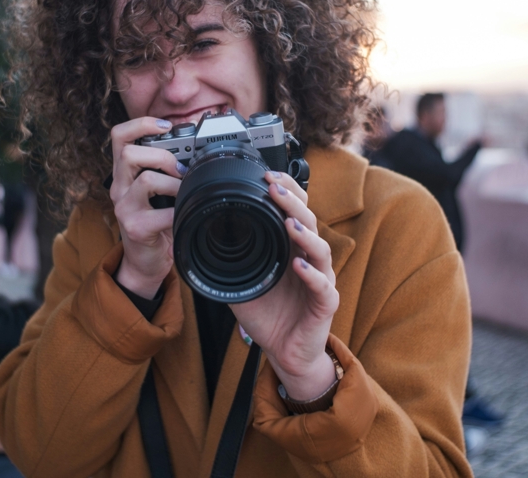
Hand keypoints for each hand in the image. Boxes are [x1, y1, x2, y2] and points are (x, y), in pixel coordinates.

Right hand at [109, 117, 184, 298]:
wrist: (144, 262)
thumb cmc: (154, 223)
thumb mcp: (155, 192)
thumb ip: (165, 171)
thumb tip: (196, 151)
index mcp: (124, 174)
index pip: (119, 136)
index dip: (140, 124)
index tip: (165, 125)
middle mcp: (119, 188)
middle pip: (128, 153)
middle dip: (162, 156)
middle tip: (180, 170)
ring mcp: (125, 208)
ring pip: (146, 180)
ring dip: (173, 184)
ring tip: (184, 193)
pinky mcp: (136, 228)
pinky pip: (162, 213)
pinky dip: (179, 211)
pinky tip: (184, 214)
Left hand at [230, 171, 339, 400]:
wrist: (286, 352)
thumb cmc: (268, 315)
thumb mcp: (243, 282)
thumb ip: (230, 261)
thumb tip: (202, 239)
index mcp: (291, 249)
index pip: (295, 211)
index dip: (286, 191)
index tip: (267, 175)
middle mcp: (309, 259)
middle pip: (309, 221)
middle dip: (292, 202)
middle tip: (274, 187)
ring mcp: (321, 279)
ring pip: (320, 249)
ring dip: (304, 233)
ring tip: (289, 222)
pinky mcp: (326, 303)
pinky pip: (323, 286)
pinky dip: (311, 275)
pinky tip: (298, 265)